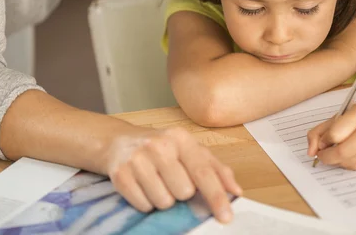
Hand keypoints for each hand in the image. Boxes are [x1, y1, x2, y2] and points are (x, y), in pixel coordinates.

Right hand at [104, 127, 241, 222]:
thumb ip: (216, 169)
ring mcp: (138, 159)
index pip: (203, 171)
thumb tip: (235, 191)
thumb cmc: (162, 148)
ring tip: (157, 182)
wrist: (119, 141)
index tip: (225, 217)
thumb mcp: (190, 150)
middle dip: (181, 193)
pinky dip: (147, 202)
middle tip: (172, 180)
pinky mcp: (120, 174)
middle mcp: (159, 145)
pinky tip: (144, 186)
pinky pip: (144, 206)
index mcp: (181, 138)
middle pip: (184, 192)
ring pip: (164, 202)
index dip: (216, 196)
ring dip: (164, 199)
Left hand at [306, 104, 355, 169]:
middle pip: (342, 152)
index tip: (321, 141)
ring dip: (335, 161)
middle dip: (326, 156)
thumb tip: (311, 152)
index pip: (335, 134)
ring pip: (347, 162)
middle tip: (322, 154)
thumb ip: (318, 132)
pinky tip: (346, 154)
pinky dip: (345, 163)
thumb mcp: (336, 117)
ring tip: (335, 151)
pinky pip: (354, 167)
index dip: (323, 141)